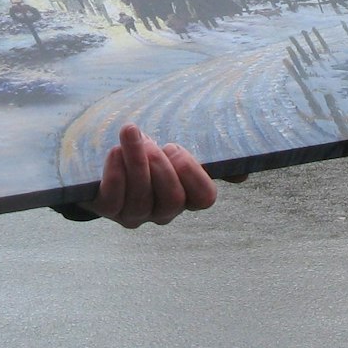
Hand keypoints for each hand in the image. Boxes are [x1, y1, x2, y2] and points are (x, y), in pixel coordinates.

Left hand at [83, 123, 218, 228]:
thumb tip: (243, 174)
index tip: (177, 149)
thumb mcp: (176, 153)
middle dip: (163, 167)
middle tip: (153, 143)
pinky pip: (112, 201)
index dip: (193, 173)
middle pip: (172, 199)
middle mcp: (162, 211)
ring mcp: (133, 214)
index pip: (204, 198)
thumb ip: (209, 160)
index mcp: (185, 197)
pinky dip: (115, 174)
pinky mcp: (106, 209)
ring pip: (141, 197)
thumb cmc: (148, 154)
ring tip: (131, 133)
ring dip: (137, 161)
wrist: (104, 161)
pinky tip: (114, 152)